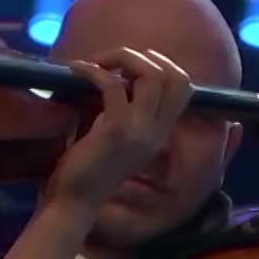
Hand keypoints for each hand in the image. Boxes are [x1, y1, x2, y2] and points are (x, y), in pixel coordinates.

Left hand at [43, 47, 194, 221]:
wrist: (73, 201)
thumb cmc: (88, 169)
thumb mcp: (117, 136)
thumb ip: (126, 112)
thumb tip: (119, 79)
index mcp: (159, 132)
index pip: (184, 87)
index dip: (163, 64)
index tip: (132, 63)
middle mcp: (156, 131)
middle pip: (174, 76)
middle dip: (144, 56)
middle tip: (113, 59)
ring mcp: (139, 130)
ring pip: (151, 75)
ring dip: (122, 58)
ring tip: (96, 61)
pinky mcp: (115, 130)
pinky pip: (112, 85)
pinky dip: (93, 70)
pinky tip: (77, 69)